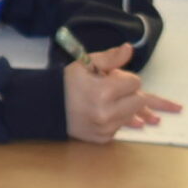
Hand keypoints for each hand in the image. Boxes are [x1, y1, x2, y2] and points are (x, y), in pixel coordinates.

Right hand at [62, 42, 182, 141]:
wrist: (47, 107)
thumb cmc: (67, 83)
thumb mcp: (85, 64)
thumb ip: (110, 58)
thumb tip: (129, 49)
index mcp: (104, 92)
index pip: (135, 83)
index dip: (124, 78)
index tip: (110, 78)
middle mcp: (107, 113)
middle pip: (140, 101)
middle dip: (130, 93)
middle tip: (114, 90)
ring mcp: (106, 128)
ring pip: (133, 115)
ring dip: (126, 107)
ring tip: (118, 105)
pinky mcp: (103, 138)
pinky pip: (122, 127)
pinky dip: (118, 120)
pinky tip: (110, 115)